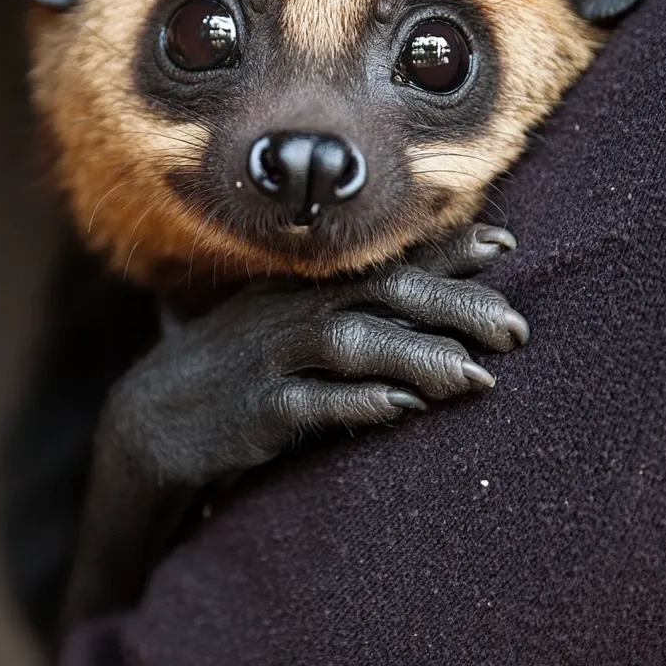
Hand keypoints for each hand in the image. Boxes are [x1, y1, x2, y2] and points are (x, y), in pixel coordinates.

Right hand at [107, 223, 526, 487]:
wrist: (150, 420)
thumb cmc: (233, 366)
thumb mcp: (280, 324)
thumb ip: (340, 309)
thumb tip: (417, 307)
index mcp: (303, 286)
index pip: (384, 258)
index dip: (444, 248)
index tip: (504, 245)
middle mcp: (291, 311)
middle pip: (382, 293)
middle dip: (453, 305)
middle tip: (515, 329)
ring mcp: (272, 357)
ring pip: (352, 343)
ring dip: (418, 357)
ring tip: (477, 378)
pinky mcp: (256, 409)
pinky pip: (312, 403)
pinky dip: (359, 403)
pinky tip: (404, 407)